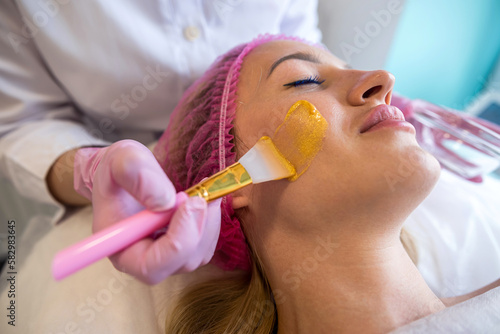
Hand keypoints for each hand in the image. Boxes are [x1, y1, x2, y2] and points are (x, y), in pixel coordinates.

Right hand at [73, 140, 220, 283]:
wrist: (125, 172)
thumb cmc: (118, 170)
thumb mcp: (122, 159)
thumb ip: (137, 175)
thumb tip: (166, 202)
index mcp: (120, 248)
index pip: (151, 267)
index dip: (176, 243)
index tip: (188, 204)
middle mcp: (143, 259)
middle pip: (182, 262)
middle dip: (198, 227)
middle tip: (200, 194)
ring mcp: (166, 255)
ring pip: (199, 253)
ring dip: (208, 222)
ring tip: (201, 191)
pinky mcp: (182, 246)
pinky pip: (205, 242)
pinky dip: (210, 220)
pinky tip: (203, 197)